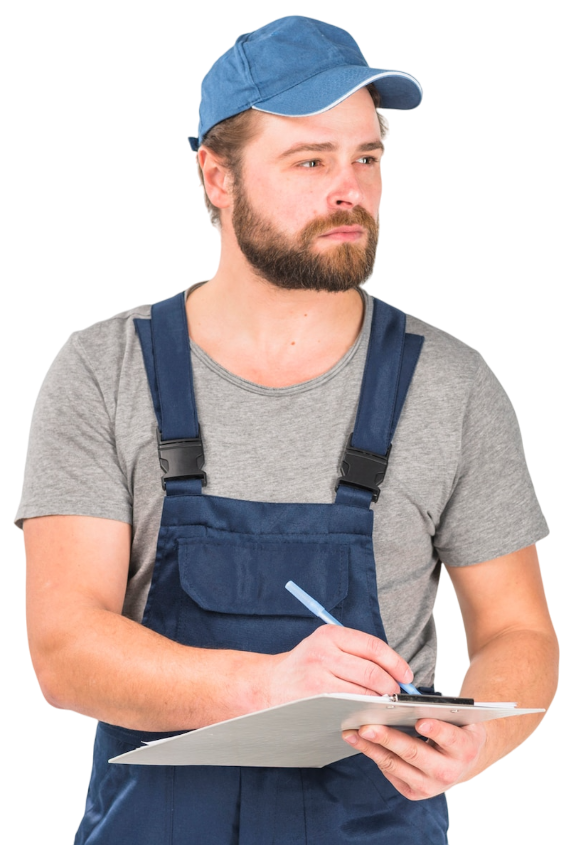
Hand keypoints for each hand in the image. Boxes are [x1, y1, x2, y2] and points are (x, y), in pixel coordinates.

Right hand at [265, 625, 413, 707]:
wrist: (269, 685)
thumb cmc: (305, 667)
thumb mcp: (325, 646)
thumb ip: (356, 652)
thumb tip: (395, 669)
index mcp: (330, 634)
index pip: (373, 646)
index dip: (395, 662)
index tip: (406, 675)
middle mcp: (323, 651)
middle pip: (372, 671)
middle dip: (391, 687)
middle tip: (397, 695)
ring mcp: (318, 675)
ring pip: (364, 691)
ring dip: (381, 701)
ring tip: (385, 705)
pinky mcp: (315, 697)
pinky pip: (350, 705)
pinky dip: (365, 710)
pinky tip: (368, 712)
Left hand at [342, 719, 485, 799]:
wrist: (463, 762)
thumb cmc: (456, 730)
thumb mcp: (457, 718)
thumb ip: (440, 710)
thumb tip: (407, 699)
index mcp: (464, 749)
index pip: (450, 738)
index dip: (435, 730)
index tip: (420, 721)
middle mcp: (448, 772)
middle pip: (414, 753)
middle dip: (388, 738)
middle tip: (367, 727)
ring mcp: (429, 786)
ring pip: (395, 765)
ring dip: (371, 748)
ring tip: (352, 733)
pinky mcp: (414, 793)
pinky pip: (390, 772)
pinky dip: (374, 755)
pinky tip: (360, 743)